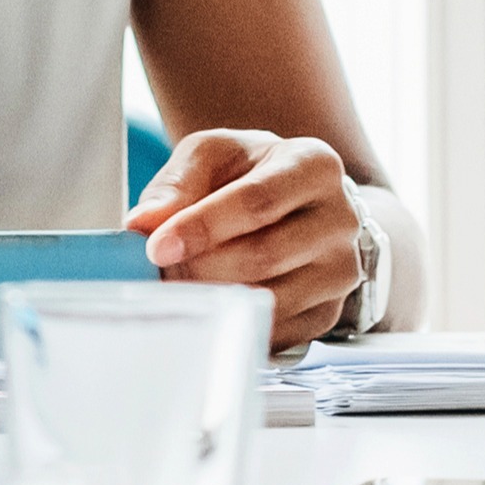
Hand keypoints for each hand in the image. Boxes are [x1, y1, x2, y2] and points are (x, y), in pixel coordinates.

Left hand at [126, 129, 363, 346]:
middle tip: (158, 271)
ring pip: (269, 298)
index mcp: (314, 166)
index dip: (203, 227)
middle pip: (264, 255)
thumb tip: (144, 223)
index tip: (158, 247)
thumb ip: (177, 183)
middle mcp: (339, 219)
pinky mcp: (328, 312)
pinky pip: (276, 330)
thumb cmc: (252, 172)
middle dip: (200, 267)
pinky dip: (232, 323)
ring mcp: (339, 270)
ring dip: (212, 298)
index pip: (258, 201)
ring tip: (178, 285)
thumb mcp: (213, 154)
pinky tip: (209, 306)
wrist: (293, 200)